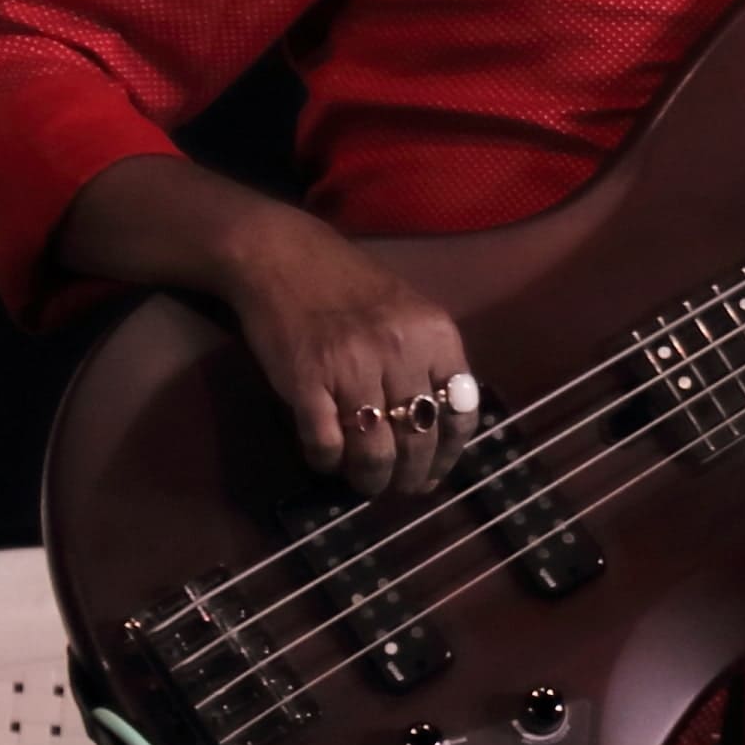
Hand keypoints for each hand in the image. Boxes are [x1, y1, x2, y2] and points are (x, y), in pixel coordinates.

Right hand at [211, 202, 476, 498]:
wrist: (282, 256)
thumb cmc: (351, 287)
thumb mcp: (411, 313)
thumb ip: (431, 360)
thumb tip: (444, 423)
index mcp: (436, 336)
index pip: (461, 412)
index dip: (451, 452)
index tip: (438, 470)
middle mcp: (401, 352)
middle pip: (420, 438)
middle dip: (414, 475)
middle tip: (404, 489)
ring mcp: (352, 367)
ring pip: (376, 449)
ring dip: (373, 478)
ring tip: (369, 483)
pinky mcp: (307, 380)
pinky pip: (326, 441)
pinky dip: (328, 461)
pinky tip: (328, 461)